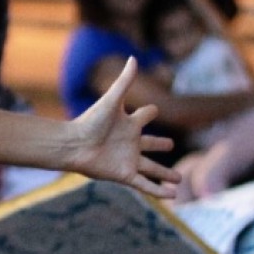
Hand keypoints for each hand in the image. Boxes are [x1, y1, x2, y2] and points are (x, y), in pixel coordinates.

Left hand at [70, 57, 178, 197]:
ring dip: (165, 174)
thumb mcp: (111, 100)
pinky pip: (146, 185)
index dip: (149, 112)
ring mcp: (128, 159)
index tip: (152, 110)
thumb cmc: (90, 121)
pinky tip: (173, 196)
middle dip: (160, 144)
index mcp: (128, 123)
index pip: (144, 115)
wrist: (73, 145)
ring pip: (152, 168)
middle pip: (150, 144)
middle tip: (170, 144)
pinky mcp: (124, 174)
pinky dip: (159, 191)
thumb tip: (133, 57)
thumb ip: (124, 81)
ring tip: (179, 178)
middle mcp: (130, 142)